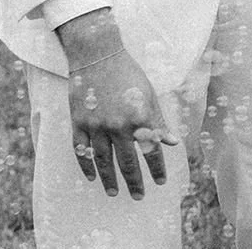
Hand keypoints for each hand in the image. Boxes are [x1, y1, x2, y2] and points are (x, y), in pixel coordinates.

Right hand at [58, 13, 176, 199]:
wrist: (97, 54)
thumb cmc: (127, 73)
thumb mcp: (149, 94)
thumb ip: (159, 120)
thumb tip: (173, 142)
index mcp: (139, 118)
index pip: (151, 151)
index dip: (157, 168)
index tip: (161, 182)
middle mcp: (118, 125)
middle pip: (127, 162)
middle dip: (134, 182)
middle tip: (139, 196)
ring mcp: (96, 125)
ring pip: (103, 161)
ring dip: (109, 180)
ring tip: (114, 193)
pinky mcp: (78, 122)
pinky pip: (81, 150)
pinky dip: (86, 166)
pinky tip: (92, 177)